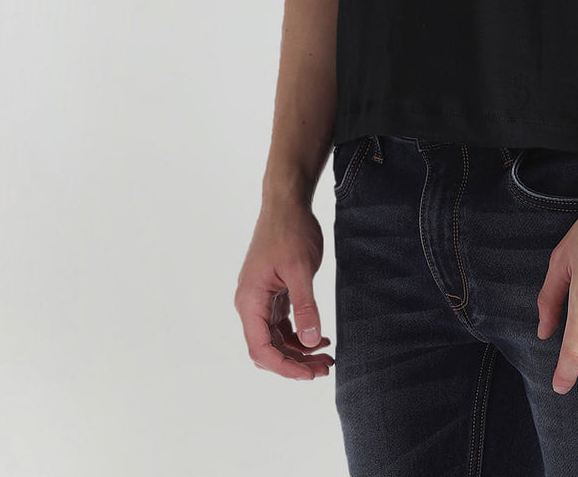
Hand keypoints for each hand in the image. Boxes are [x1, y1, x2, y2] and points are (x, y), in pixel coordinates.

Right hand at [234, 198, 334, 380]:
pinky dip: (300, 335)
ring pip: (277, 339)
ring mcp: (262, 299)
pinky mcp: (273, 294)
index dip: (284, 367)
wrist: (287, 202)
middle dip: (295, 363)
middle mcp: (251, 304)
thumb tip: (312, 342)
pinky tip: (321, 339)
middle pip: (268, 349)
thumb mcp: (300, 269)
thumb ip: (306, 306)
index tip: (310, 374)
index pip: (260, 349)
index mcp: (250, 300)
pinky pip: (283, 325)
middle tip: (325, 369)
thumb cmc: (290, 230)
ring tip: (327, 358)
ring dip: (299, 352)